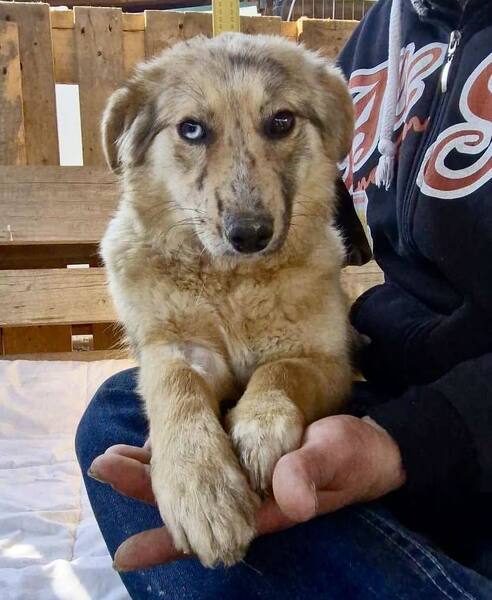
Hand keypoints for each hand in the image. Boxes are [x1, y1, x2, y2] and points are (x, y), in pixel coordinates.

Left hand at [88, 415, 404, 570]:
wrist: (370, 444)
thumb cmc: (356, 455)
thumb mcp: (338, 458)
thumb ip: (312, 471)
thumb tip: (287, 498)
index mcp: (262, 508)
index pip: (207, 529)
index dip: (167, 540)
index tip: (125, 551)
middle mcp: (245, 495)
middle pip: (188, 500)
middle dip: (146, 488)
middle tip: (104, 465)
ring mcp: (244, 470)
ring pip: (192, 474)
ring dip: (153, 466)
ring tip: (113, 455)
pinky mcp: (248, 444)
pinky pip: (208, 448)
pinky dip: (180, 444)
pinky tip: (156, 435)